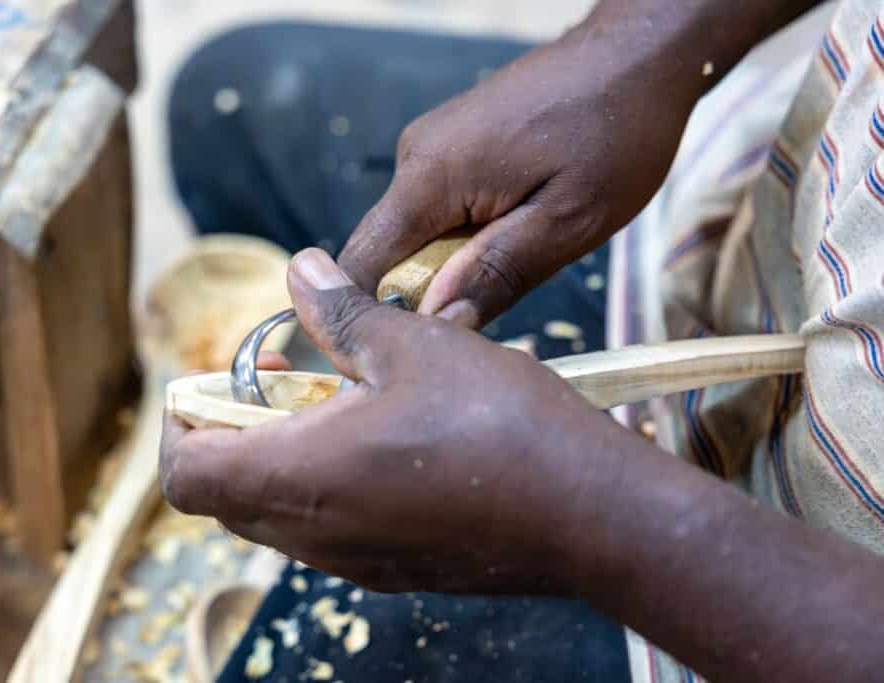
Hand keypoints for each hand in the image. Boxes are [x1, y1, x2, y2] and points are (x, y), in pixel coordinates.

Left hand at [160, 249, 634, 593]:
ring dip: (284, 456)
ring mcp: (356, 562)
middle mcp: (315, 534)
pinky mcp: (397, 570)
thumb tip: (298, 271)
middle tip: (283, 378)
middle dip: (236, 432)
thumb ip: (341, 312)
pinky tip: (388, 439)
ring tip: (341, 399)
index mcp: (298, 476)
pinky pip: (331, 531)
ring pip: (281, 514)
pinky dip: (328, 485)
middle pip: (228, 495)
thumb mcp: (413, 344)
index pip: (185, 474)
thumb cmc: (498, 425)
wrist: (590, 514)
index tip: (207, 385)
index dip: (180, 425)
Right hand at [338, 14, 699, 327]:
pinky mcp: (452, 145)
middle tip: (492, 307)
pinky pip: (439, 209)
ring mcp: (432, 147)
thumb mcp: (567, 220)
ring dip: (454, 263)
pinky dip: (468, 234)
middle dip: (426, 292)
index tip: (413, 348)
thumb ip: (496, 273)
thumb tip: (436, 323)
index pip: (363, 264)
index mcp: (432, 177)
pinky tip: (518, 229)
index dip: (375, 315)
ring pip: (416, 234)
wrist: (637, 53)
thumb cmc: (615, 130)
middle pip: (387, 253)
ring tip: (519, 258)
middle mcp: (416, 157)